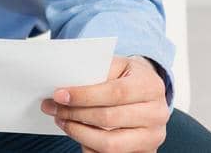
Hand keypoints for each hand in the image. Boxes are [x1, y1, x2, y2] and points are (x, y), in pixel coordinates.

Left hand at [41, 55, 169, 151]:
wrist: (148, 91)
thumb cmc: (128, 76)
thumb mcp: (117, 64)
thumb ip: (96, 71)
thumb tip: (65, 86)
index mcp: (150, 86)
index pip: (114, 93)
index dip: (84, 96)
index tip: (59, 95)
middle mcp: (157, 114)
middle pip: (109, 119)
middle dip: (75, 114)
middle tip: (53, 108)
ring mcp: (152, 137)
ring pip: (109, 144)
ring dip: (79, 133)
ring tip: (62, 121)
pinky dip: (89, 146)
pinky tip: (78, 132)